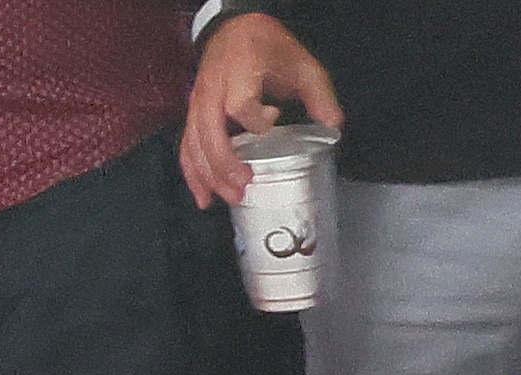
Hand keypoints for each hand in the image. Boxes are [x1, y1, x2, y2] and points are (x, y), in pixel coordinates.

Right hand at [179, 11, 342, 207]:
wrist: (235, 30)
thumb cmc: (267, 47)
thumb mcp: (302, 63)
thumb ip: (319, 95)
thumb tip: (334, 127)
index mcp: (240, 69)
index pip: (239, 102)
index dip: (254, 119)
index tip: (273, 120)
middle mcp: (213, 87)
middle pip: (210, 132)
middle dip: (225, 165)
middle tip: (244, 186)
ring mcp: (198, 102)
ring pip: (195, 145)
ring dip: (210, 175)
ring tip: (230, 197)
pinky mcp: (192, 115)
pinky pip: (187, 149)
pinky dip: (194, 175)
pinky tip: (204, 197)